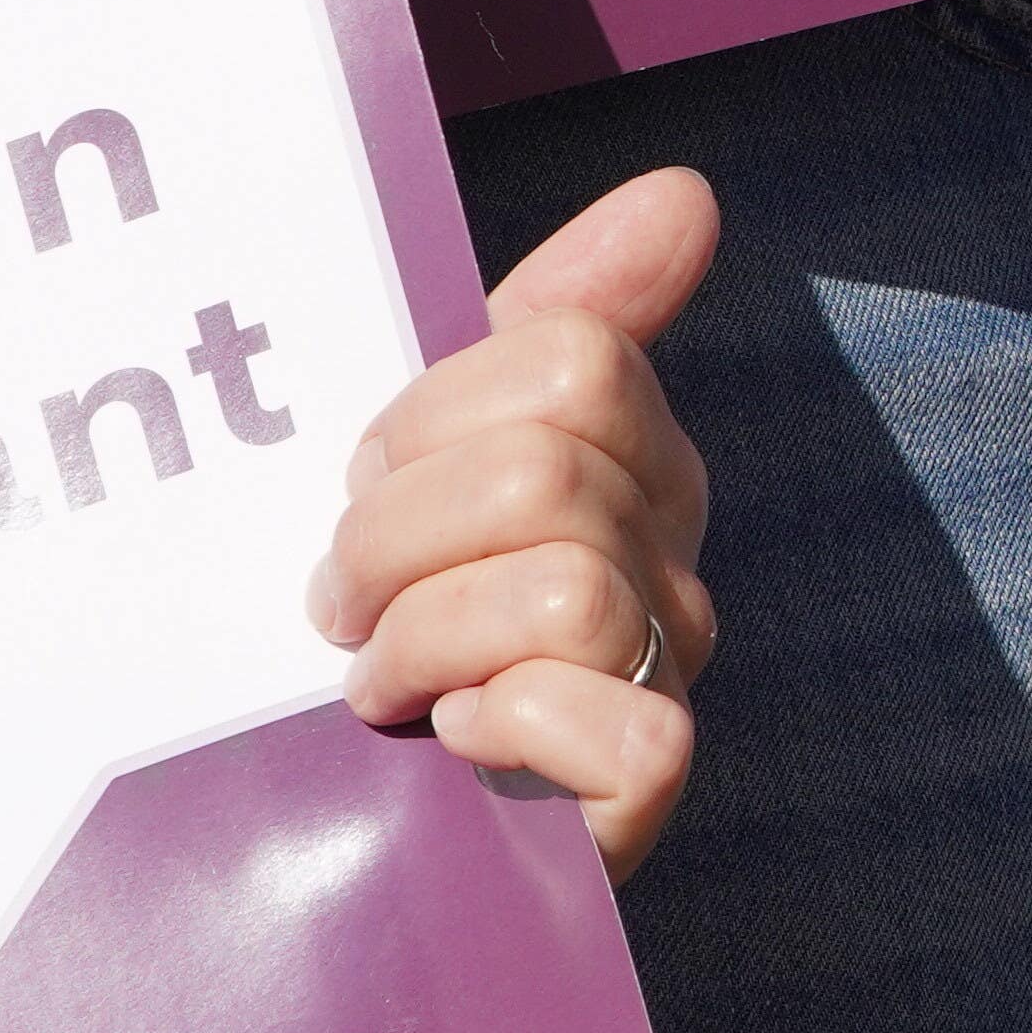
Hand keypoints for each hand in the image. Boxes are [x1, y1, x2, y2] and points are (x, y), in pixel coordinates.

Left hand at [310, 168, 717, 875]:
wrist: (345, 839)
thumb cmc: (386, 629)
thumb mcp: (430, 463)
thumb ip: (555, 322)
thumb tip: (686, 193)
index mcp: (629, 464)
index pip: (568, 359)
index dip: (429, 417)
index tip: (369, 486)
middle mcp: (669, 561)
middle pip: (545, 468)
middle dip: (392, 537)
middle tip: (345, 605)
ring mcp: (667, 671)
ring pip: (562, 589)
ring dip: (421, 641)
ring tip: (383, 684)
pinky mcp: (651, 786)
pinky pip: (617, 723)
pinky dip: (507, 732)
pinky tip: (462, 747)